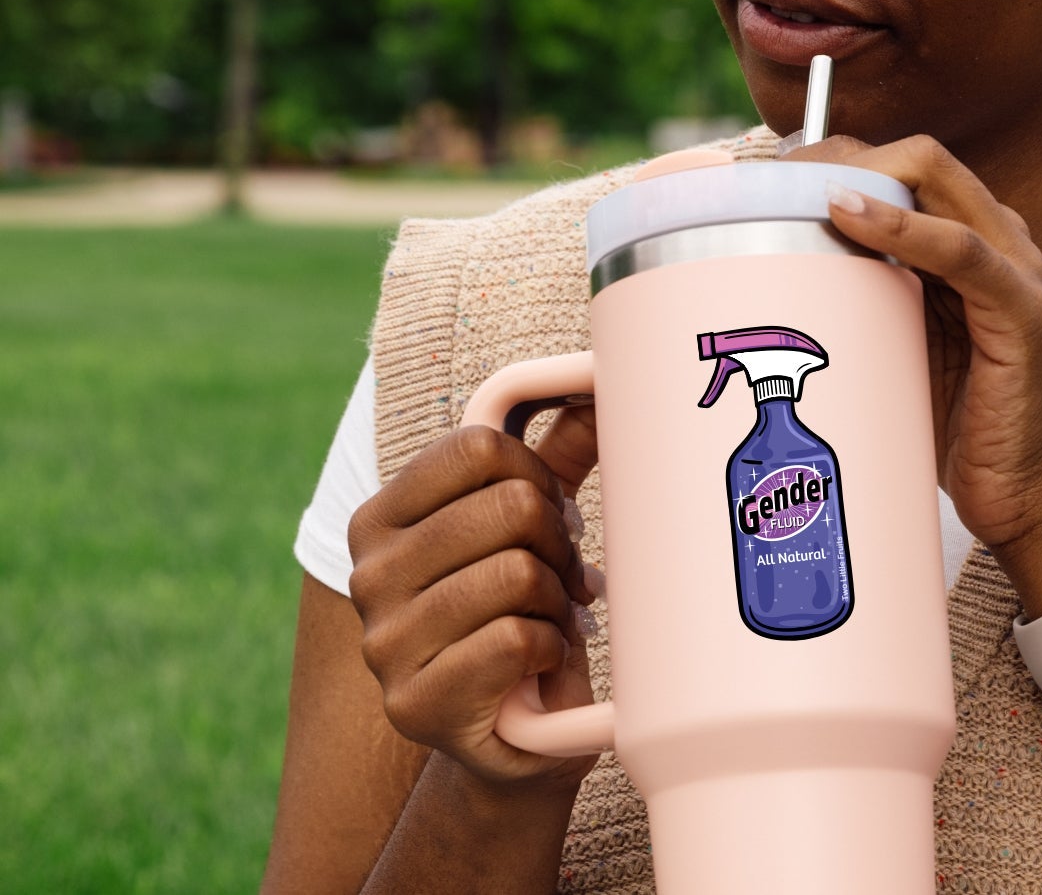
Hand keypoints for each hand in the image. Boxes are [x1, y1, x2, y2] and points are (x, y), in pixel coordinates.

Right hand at [346, 407, 603, 792]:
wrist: (508, 731)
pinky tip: (538, 660)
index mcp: (381, 517)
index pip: (477, 446)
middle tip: (560, 575)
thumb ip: (556, 453)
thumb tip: (601, 383)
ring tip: (549, 617)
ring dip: (557, 598)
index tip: (547, 510)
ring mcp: (384, 643)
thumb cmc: (517, 609)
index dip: (536, 471)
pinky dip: (550, 646)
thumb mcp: (531, 525)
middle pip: (508, 505)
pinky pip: (516, 638)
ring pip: (516, 572)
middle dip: (557, 541)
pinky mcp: (415, 703)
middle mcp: (367, 576)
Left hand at [800, 135, 1041, 609]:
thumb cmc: (958, 425)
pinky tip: (847, 213)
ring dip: (856, 176)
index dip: (831, 156)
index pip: (897, 163)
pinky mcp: (1021, 308)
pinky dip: (902, 226)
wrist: (1029, 498)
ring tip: (791, 191)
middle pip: (911, 158)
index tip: (763, 180)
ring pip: (933, 182)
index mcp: (967, 237)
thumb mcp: (894, 343)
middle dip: (833, 158)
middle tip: (763, 186)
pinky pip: (960, 248)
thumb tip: (768, 280)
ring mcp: (1015, 266)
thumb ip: (859, 299)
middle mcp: (996, 237)